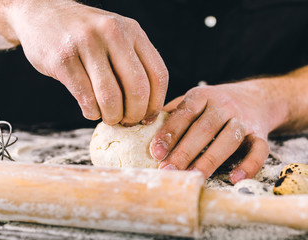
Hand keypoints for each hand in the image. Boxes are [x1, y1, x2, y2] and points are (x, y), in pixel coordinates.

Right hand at [8, 0, 167, 124]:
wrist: (41, 12)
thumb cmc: (84, 34)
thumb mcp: (115, 36)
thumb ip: (132, 62)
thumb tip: (147, 108)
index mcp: (132, 30)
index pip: (158, 74)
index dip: (155, 103)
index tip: (147, 116)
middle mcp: (112, 33)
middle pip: (137, 88)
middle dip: (134, 114)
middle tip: (127, 122)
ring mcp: (86, 44)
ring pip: (110, 97)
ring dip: (112, 116)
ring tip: (109, 117)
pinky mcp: (63, 58)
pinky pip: (86, 98)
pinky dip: (91, 112)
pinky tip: (90, 110)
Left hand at [149, 79, 288, 183]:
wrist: (256, 97)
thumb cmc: (214, 104)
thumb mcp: (194, 100)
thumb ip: (172, 113)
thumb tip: (143, 126)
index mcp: (202, 96)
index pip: (184, 113)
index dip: (170, 132)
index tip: (155, 151)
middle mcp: (224, 105)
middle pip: (205, 128)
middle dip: (185, 151)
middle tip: (168, 169)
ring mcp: (244, 119)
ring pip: (229, 139)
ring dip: (210, 160)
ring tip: (193, 176)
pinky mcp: (260, 134)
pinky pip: (259, 150)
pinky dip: (249, 165)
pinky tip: (234, 179)